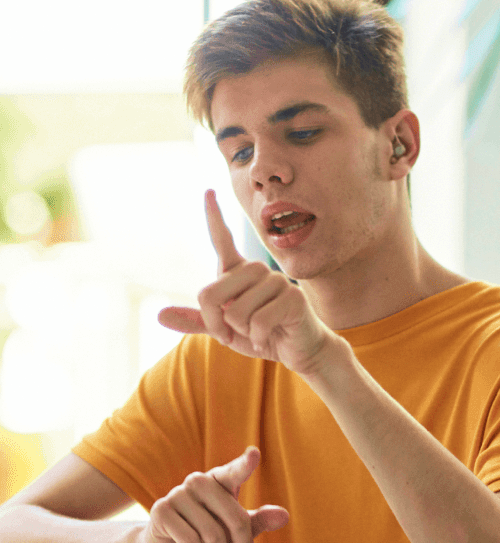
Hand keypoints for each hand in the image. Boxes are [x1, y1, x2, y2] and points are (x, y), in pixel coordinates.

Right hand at [139, 446, 288, 542]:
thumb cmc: (209, 533)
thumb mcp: (237, 528)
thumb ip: (260, 520)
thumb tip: (284, 516)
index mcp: (219, 480)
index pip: (235, 471)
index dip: (245, 464)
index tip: (254, 454)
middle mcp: (198, 481)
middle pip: (235, 517)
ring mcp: (177, 493)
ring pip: (213, 533)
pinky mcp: (161, 511)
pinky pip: (191, 541)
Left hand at [158, 190, 331, 376]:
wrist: (297, 350)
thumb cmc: (261, 335)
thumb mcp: (225, 330)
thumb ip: (197, 321)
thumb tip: (159, 316)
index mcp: (239, 272)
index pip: (222, 239)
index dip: (213, 216)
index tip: (208, 191)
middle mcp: (257, 270)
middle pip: (211, 294)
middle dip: (216, 323)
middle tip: (233, 334)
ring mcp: (277, 281)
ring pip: (236, 311)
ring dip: (240, 332)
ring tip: (256, 333)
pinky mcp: (294, 298)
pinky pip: (257, 321)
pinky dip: (257, 338)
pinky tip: (268, 337)